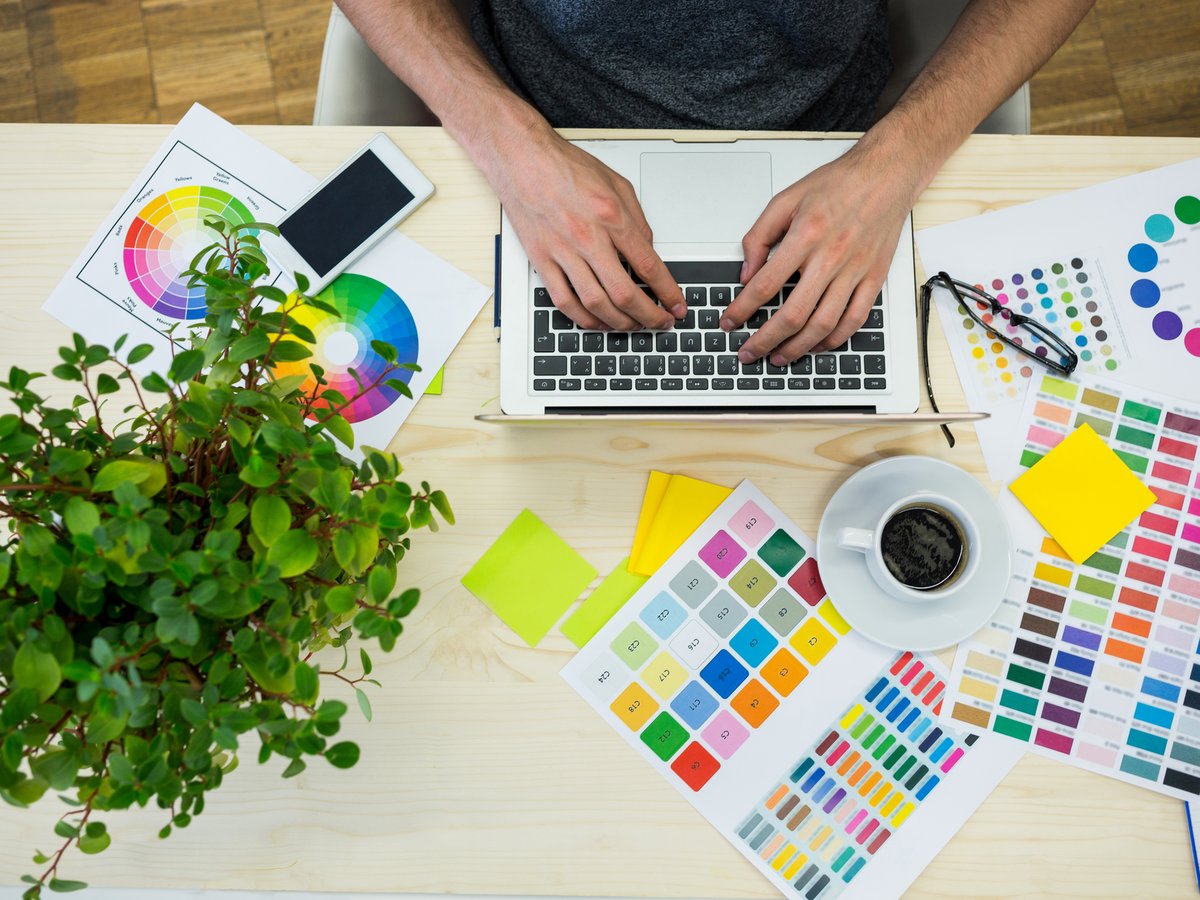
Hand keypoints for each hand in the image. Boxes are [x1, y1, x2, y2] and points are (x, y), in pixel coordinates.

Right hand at [491, 126, 684, 330]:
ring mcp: (562, 252)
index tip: (676, 307)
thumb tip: (648, 253)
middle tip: (660, 324)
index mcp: (611, 216)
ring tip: (633, 326)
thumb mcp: (617, 185)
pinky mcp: (541, 260)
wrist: (522, 159)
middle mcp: (588, 237)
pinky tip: (597, 322)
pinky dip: (584, 318)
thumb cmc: (566, 167)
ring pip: (595, 303)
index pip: (649, 267)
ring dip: (619, 323)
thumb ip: (637, 222)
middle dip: (649, 316)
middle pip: (624, 293)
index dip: (668, 293)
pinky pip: (564, 301)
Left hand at [720, 146, 919, 363]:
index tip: (729, 322)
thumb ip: (760, 236)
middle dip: (765, 340)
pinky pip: (854, 320)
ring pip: (823, 324)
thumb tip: (747, 272)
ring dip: (797, 348)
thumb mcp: (786, 199)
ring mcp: (855, 271)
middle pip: (793, 314)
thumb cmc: (838, 184)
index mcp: (805, 236)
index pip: (765, 285)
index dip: (742, 309)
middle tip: (748, 352)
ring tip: (778, 357)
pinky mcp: (874, 278)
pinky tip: (816, 346)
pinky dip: (833, 340)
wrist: (886, 174)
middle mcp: (831, 257)